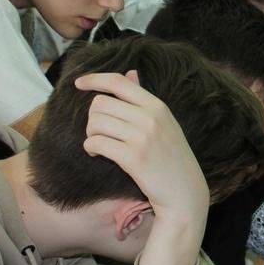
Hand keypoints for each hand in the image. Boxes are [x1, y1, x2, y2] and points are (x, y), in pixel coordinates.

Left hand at [74, 70, 209, 264]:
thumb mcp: (164, 123)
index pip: (119, 82)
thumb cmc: (171, 157)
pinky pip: (97, 143)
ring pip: (96, 122)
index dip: (95, 79)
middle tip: (98, 131)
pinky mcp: (133, 158)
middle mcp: (150, 118)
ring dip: (90, 133)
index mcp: (157, 106)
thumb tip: (130, 73)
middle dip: (92, 117)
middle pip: (101, 103)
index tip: (79, 83)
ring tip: (98, 143)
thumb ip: (143, 99)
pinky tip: (97, 153)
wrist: (184, 191)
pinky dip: (91, 148)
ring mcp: (142, 137)